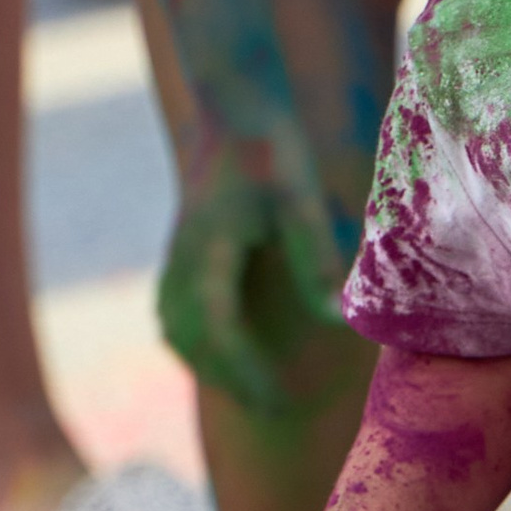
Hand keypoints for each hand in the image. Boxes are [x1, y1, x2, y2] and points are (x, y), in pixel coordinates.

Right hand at [155, 143, 349, 413]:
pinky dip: (197, 341)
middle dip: (228, 377)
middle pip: (190, 337)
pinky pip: (175, 311)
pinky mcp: (182, 250)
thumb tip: (335, 318)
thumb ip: (315, 255)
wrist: (233, 102)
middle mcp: (183, 257)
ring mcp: (177, 254)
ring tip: (253, 390)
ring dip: (209, 363)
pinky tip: (227, 353)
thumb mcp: (299, 196)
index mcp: (207, 247)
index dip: (242, 369)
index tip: (275, 400)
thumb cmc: (269, 145)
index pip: (215, 326)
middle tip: (274, 408)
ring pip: (176, 327)